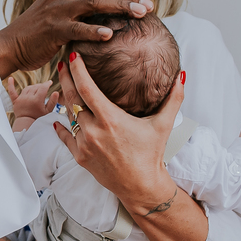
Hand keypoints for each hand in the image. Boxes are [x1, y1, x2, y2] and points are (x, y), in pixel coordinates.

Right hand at [0, 0, 153, 78]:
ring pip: (93, 3)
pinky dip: (94, 30)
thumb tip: (111, 14)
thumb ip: (83, 10)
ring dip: (119, 7)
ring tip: (138, 15)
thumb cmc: (40, 34)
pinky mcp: (51, 28)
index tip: (144, 1)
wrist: (11, 44)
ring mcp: (56, 9)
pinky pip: (77, 27)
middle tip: (149, 7)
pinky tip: (110, 35)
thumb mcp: (62, 14)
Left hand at [6, 80, 59, 120]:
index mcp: (37, 100)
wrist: (27, 125)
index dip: (47, 84)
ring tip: (37, 89)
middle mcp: (28, 98)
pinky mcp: (15, 101)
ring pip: (28, 88)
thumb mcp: (48, 111)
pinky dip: (11, 85)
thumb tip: (56, 92)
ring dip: (33, 87)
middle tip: (44, 88)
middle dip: (41, 86)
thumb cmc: (39, 118)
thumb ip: (53, 101)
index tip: (50, 82)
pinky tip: (10, 78)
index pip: (43, 87)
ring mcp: (21, 99)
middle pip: (36, 87)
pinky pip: (12, 91)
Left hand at [53, 51, 182, 215]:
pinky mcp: (80, 157)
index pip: (87, 87)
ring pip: (68, 116)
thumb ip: (174, 98)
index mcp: (110, 119)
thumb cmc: (151, 154)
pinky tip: (58, 118)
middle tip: (62, 62)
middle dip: (65, 77)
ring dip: (64, 99)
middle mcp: (93, 131)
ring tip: (64, 85)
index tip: (73, 54)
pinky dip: (62, 126)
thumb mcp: (163, 125)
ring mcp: (84, 144)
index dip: (77, 69)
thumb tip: (182, 75)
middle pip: (71, 98)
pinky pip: (66, 136)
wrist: (141, 186)